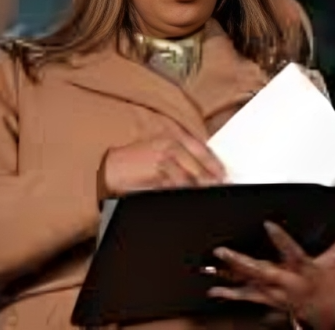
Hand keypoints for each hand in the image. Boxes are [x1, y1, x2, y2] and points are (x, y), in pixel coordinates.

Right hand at [101, 117, 225, 196]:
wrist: (110, 167)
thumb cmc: (135, 161)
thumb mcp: (159, 151)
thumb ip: (180, 158)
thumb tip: (203, 172)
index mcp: (174, 138)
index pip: (202, 150)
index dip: (215, 164)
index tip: (224, 175)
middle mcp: (171, 145)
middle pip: (199, 165)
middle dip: (210, 179)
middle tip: (219, 188)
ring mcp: (164, 158)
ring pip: (189, 178)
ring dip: (199, 188)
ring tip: (207, 195)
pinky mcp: (157, 173)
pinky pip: (176, 186)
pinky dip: (184, 193)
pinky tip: (189, 197)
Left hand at [207, 214, 334, 329]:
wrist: (331, 313)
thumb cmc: (333, 280)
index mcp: (306, 268)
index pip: (293, 251)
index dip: (280, 239)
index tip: (267, 224)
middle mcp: (288, 282)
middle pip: (262, 272)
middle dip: (242, 262)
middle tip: (223, 250)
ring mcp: (276, 294)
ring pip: (250, 285)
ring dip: (229, 277)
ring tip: (212, 266)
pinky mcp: (268, 300)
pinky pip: (246, 297)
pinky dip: (229, 293)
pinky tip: (214, 289)